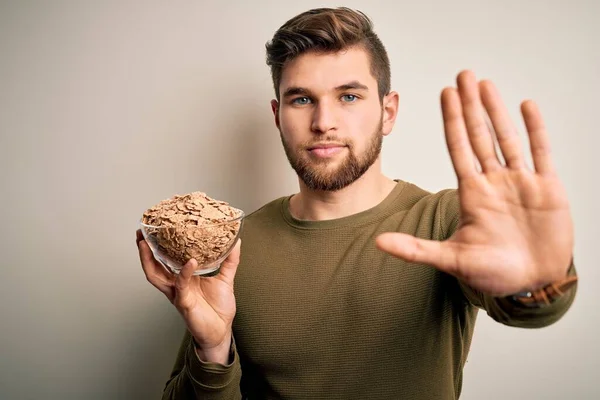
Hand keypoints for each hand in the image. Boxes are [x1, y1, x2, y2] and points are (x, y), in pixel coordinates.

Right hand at [137, 229, 240, 360]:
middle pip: (152, 266)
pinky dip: (184, 273)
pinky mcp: (184, 303)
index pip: (165, 260)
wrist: (221, 331)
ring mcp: (178, 294)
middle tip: (140, 235)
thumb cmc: (218, 309)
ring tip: (148, 244)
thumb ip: (230, 260)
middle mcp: (176, 285)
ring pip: (156, 276)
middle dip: (143, 251)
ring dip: (149, 260)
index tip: (153, 230)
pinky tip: (190, 262)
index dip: (156, 247)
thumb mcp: (225, 279)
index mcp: (182, 278)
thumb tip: (237, 242)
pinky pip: (181, 285)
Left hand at [376, 70, 573, 296]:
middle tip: (463, 75)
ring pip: (507, 137)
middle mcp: (494, 182)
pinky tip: (526, 106)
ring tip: (486, 84)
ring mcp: (520, 183)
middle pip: (479, 134)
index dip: (451, 120)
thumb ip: (416, 249)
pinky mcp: (547, 189)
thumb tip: (378, 243)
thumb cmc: (493, 273)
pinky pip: (541, 153)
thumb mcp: (452, 259)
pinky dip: (535, 130)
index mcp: (472, 193)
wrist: (531, 284)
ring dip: (497, 111)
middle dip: (470, 105)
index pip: (458, 147)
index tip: (445, 94)